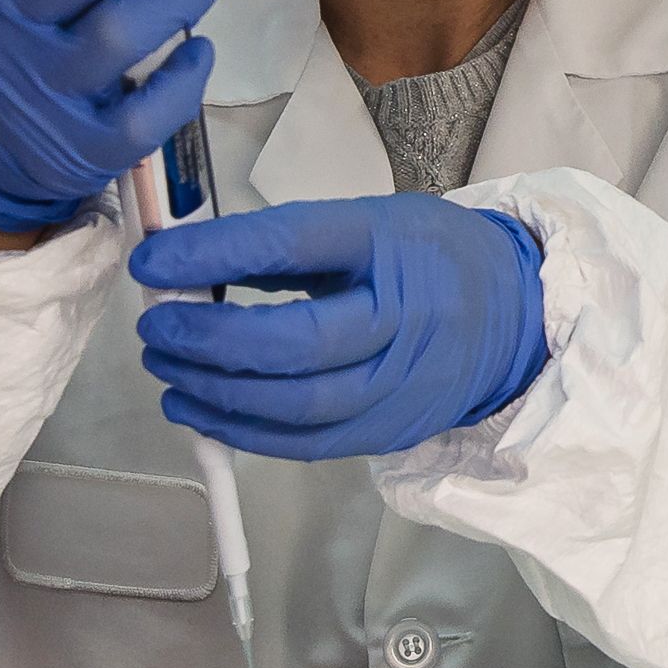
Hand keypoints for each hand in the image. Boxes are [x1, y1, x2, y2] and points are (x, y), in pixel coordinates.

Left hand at [132, 193, 552, 460]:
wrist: (515, 319)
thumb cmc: (431, 259)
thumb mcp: (371, 223)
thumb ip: (288, 245)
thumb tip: (189, 260)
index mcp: (390, 246)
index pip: (292, 245)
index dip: (214, 255)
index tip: (152, 261)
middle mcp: (400, 321)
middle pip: (292, 344)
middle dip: (207, 339)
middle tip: (157, 325)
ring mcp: (397, 386)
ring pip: (293, 406)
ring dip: (213, 392)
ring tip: (165, 367)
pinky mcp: (386, 432)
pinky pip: (302, 444)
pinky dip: (240, 431)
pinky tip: (197, 409)